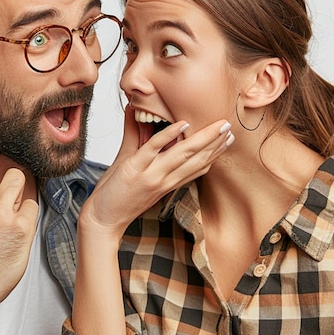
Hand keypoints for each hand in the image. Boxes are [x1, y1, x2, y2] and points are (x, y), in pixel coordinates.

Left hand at [80, 105, 231, 239]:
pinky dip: (168, 136)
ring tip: (218, 126)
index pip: (197, 168)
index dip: (214, 154)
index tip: (227, 140)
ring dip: (203, 139)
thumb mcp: (134, 168)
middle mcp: (165, 180)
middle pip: (197, 160)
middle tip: (231, 128)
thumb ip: (139, 143)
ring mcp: (151, 175)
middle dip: (215, 143)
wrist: (102, 219)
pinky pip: (154, 150)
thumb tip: (137, 115)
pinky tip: (182, 124)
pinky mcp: (135, 170)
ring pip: (183, 154)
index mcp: (168, 182)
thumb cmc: (117, 196)